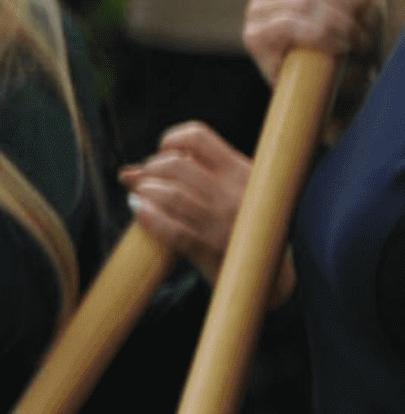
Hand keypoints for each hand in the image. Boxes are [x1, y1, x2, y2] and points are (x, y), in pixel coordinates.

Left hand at [119, 123, 251, 285]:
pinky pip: (171, 229)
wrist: (269, 276)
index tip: (165, 154)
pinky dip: (148, 217)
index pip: (199, 138)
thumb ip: (189, 177)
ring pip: (170, 194)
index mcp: (245, 172)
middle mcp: (238, 194)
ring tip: (140, 196)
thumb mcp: (230, 193)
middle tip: (147, 180)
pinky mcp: (212, 249)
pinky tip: (140, 212)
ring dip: (145, 192)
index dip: (171, 141)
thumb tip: (127, 172)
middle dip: (152, 169)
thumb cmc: (241, 226)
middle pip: (177, 165)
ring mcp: (225, 223)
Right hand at [241, 0, 386, 76]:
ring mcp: (256, 8)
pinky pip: (288, 23)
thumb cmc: (355, 33)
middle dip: (350, 2)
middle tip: (365, 25)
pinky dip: (322, 35)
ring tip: (354, 40)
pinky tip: (337, 47)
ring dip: (341, 23)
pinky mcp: (254, 36)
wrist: (348, 83)